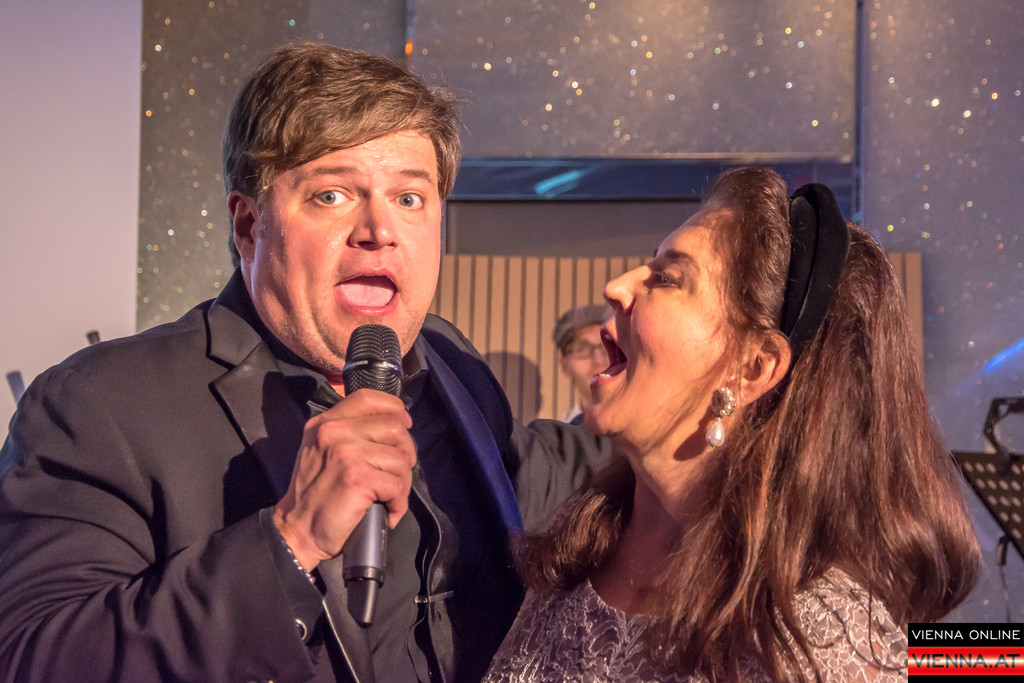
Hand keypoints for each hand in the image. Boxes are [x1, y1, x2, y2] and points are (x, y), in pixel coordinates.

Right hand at [273, 388, 415, 570]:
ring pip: (402, 458)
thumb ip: (349, 432)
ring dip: (403, 483)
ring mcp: (346, 453)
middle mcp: (334, 432)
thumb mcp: (321, 450)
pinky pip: (398, 485)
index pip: (369, 398)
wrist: (297, 530)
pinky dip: (399, 503)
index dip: (394, 410)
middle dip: (406, 453)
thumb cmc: (316, 494)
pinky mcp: (358, 478)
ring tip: (389, 496)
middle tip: (396, 474)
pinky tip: (387, 511)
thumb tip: (396, 424)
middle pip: (395, 427)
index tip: (402, 428)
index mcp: (326, 422)